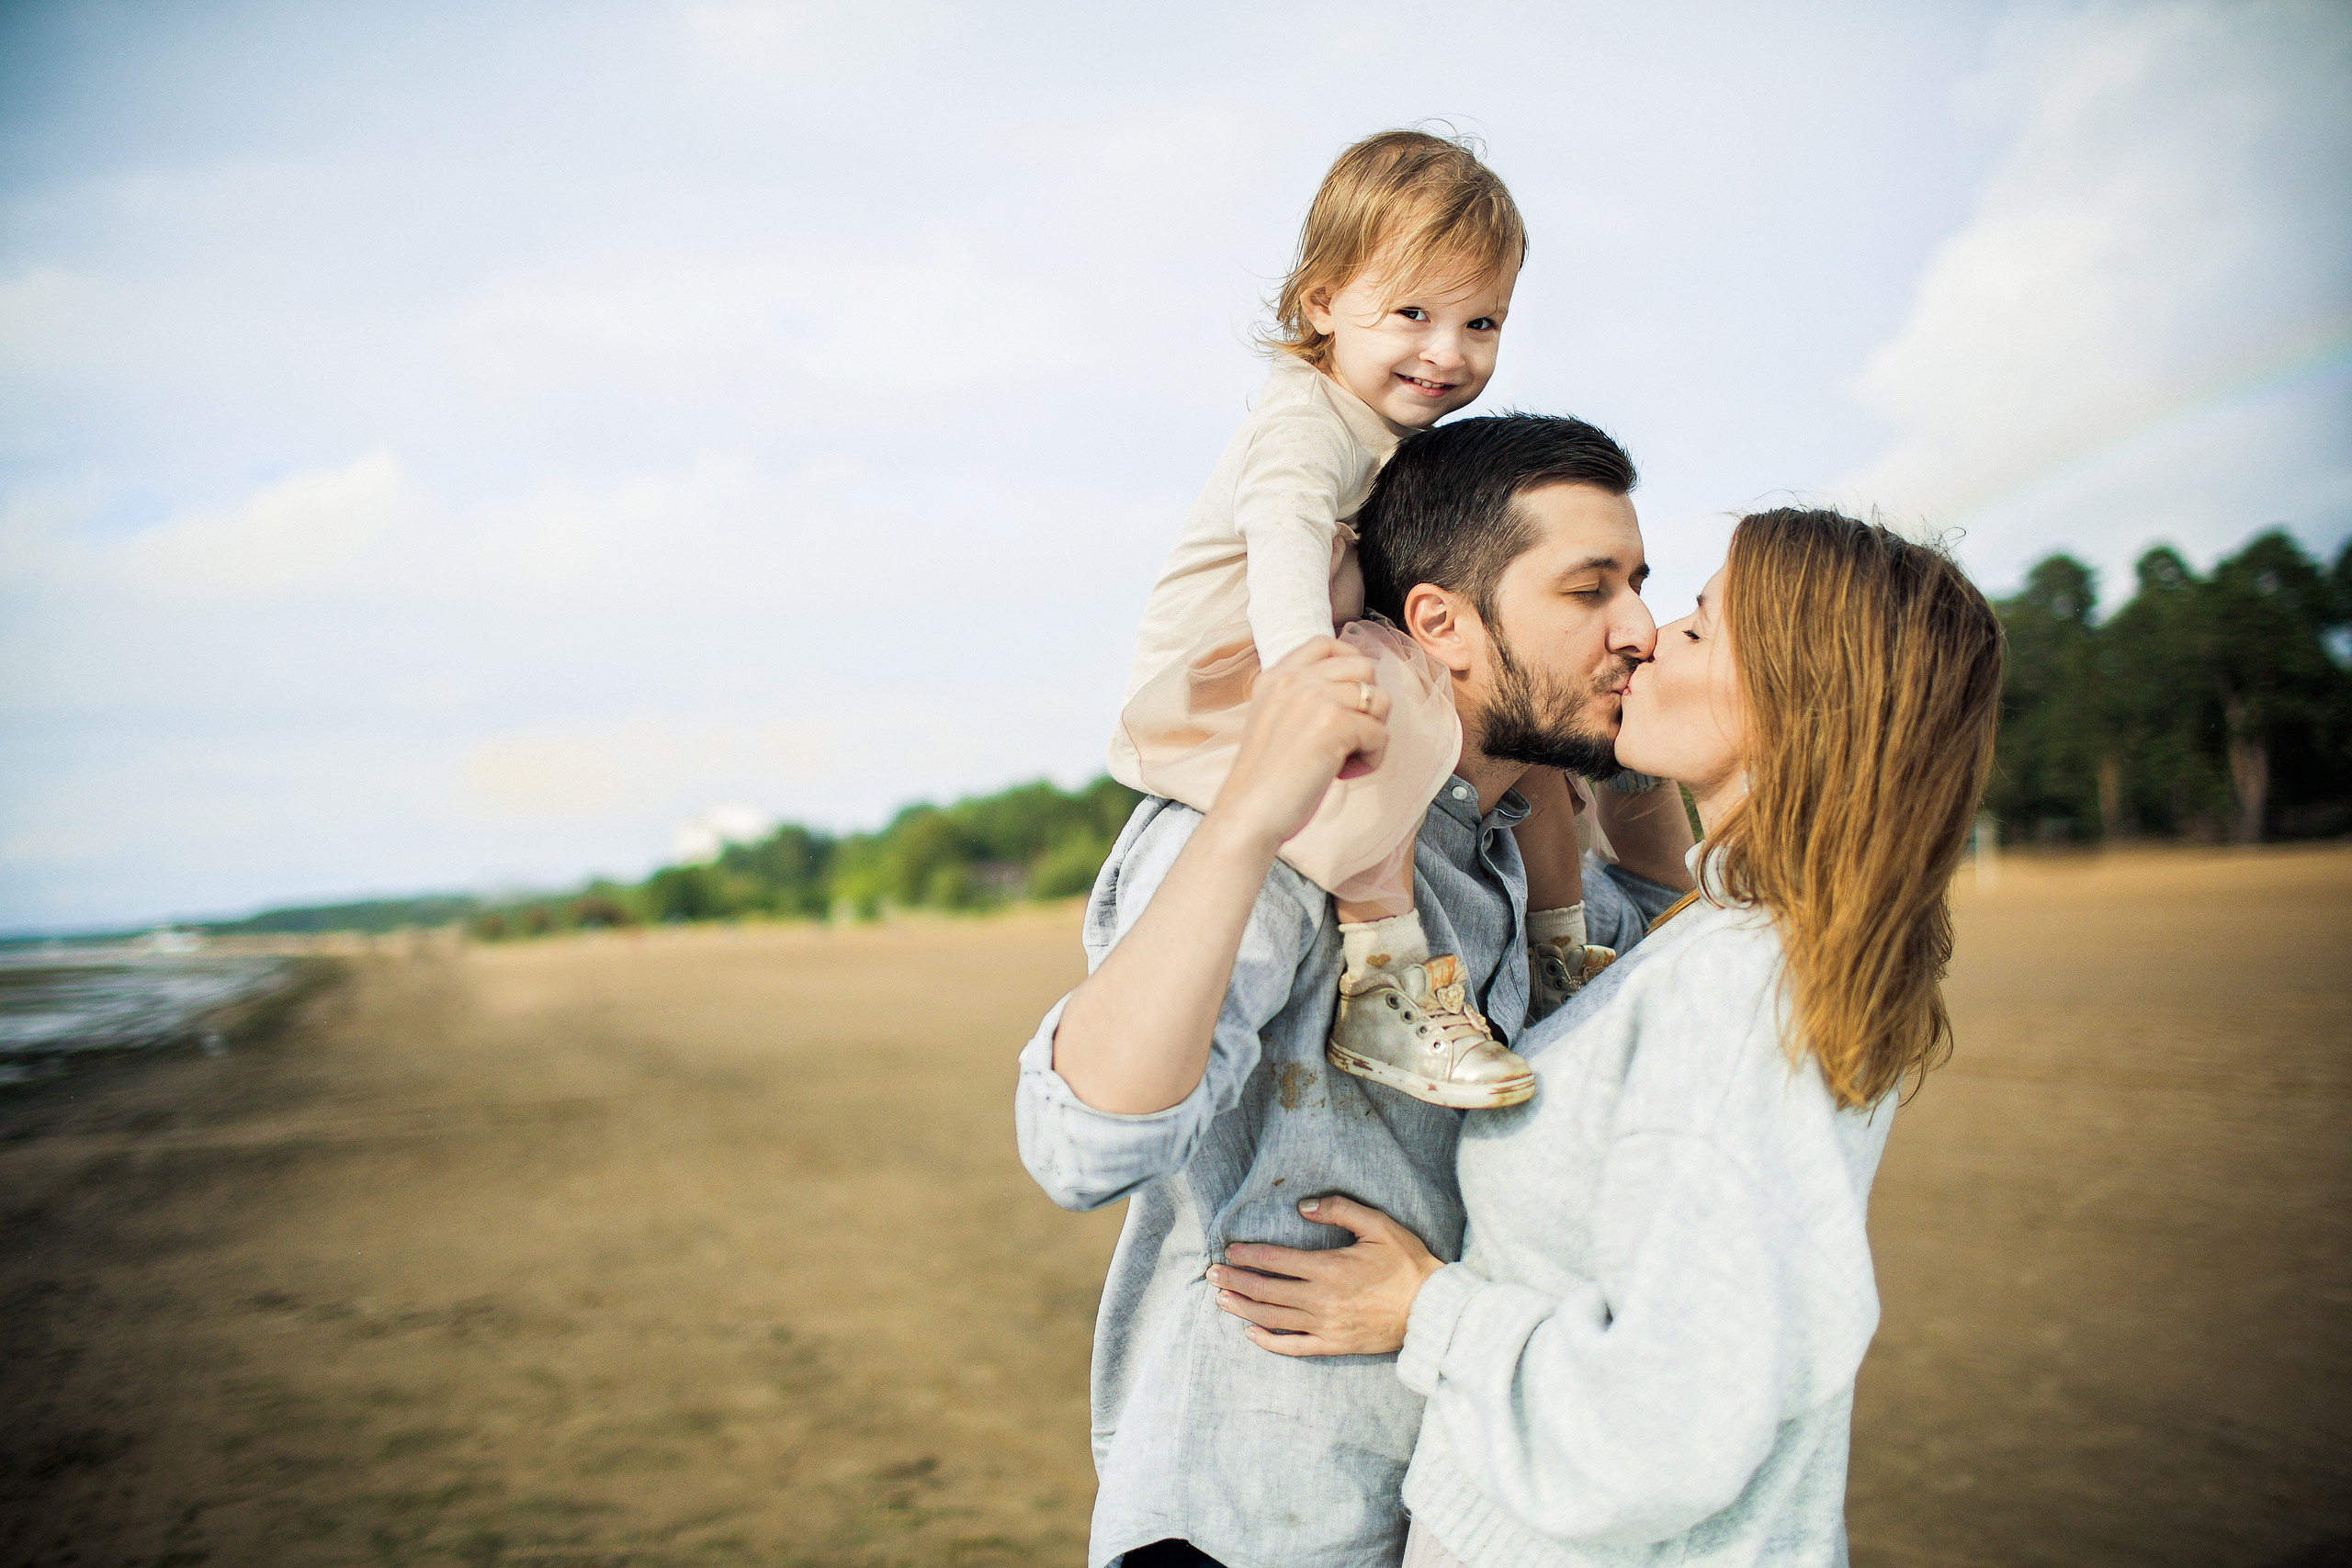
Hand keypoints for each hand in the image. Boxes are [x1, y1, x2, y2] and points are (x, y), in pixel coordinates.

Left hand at [1208, 1195, 1441, 1356]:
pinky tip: (1251, 1333)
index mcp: (1330, 1268)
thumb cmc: (1407, 1264)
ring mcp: (1326, 1326)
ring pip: (1274, 1318)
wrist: (1432, 1310)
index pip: (1277, 1260)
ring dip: (1243, 1307)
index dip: (1249, 1255)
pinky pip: (1294, 1346)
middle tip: (1211, 1275)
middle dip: (1235, 1281)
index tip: (1229, 1251)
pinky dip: (1269, 1341)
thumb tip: (1303, 1207)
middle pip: (1267, 1290)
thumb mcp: (1378, 1226)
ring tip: (1221, 1299)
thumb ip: (1340, 1210)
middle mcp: (1322, 1299)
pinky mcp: (1333, 1345)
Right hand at [1213, 639, 1391, 848]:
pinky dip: (1372, 758)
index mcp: (1275, 677)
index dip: (1350, 661)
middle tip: (1350, 735)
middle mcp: (1294, 680)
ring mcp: (1314, 698)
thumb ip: (1301, 700)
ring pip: (1379, 699)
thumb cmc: (1264, 781)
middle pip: (1364, 666)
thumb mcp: (1273, 722)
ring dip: (1373, 733)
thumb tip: (1354, 691)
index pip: (1325, 644)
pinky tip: (1345, 774)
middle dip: (1369, 702)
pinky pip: (1380, 733)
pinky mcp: (1334, 723)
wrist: (1248, 813)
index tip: (1352, 693)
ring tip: (1347, 758)